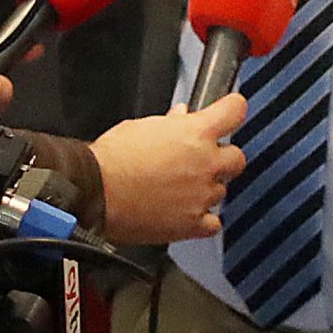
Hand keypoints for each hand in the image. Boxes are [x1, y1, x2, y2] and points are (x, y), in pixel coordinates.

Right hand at [90, 94, 248, 243]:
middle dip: (222, 157)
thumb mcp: (141, 127)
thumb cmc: (112, 159)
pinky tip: (186, 213)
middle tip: (202, 159)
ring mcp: (202, 195)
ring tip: (180, 189)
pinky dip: (203, 219)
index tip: (231, 111)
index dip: (233, 109)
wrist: (96, 192)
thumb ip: (169, 124)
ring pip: (222, 191)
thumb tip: (180, 117)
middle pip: (236, 157)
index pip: (234, 111)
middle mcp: (205, 163)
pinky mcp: (192, 223)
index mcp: (195, 133)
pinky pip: (213, 223)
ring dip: (207, 188)